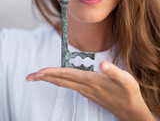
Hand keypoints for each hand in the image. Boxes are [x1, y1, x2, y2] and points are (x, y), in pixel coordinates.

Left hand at [26, 61, 155, 120]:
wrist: (131, 111)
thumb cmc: (129, 94)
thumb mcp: (126, 80)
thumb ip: (114, 72)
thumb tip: (103, 64)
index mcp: (92, 81)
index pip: (68, 75)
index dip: (52, 72)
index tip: (39, 72)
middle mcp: (86, 87)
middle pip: (61, 80)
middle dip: (44, 77)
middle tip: (30, 76)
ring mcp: (86, 91)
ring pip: (64, 84)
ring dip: (50, 79)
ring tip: (39, 76)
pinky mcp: (89, 93)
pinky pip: (70, 85)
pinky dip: (60, 80)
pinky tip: (58, 79)